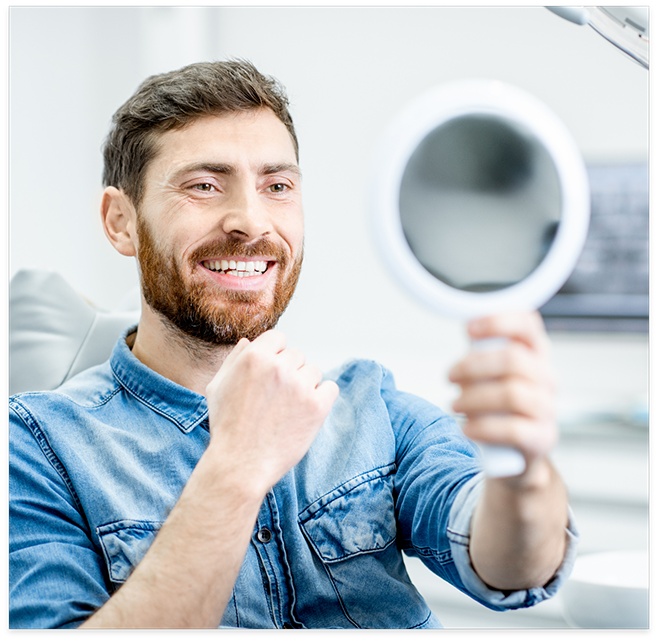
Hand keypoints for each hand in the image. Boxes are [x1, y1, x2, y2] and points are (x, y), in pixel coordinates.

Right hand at [205, 330, 338, 494]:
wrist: (241, 464)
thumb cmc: (227, 427)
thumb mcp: (217, 387)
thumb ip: (234, 360)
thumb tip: (249, 341)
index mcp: (254, 357)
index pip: (278, 338)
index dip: (275, 354)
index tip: (272, 374)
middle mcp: (278, 367)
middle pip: (297, 355)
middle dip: (289, 372)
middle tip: (277, 398)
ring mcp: (299, 386)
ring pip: (314, 371)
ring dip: (305, 385)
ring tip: (288, 408)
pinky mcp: (317, 406)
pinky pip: (330, 388)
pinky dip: (322, 398)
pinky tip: (306, 412)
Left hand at [448, 311, 557, 466]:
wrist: (514, 452)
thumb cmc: (498, 403)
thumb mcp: (491, 373)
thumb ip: (482, 350)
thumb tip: (467, 328)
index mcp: (535, 354)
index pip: (528, 325)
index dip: (498, 321)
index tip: (468, 328)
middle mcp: (547, 378)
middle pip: (513, 359)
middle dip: (473, 366)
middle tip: (450, 376)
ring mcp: (547, 408)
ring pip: (512, 394)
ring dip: (474, 398)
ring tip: (455, 404)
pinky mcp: (542, 438)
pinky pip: (513, 429)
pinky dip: (483, 427)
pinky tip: (466, 428)